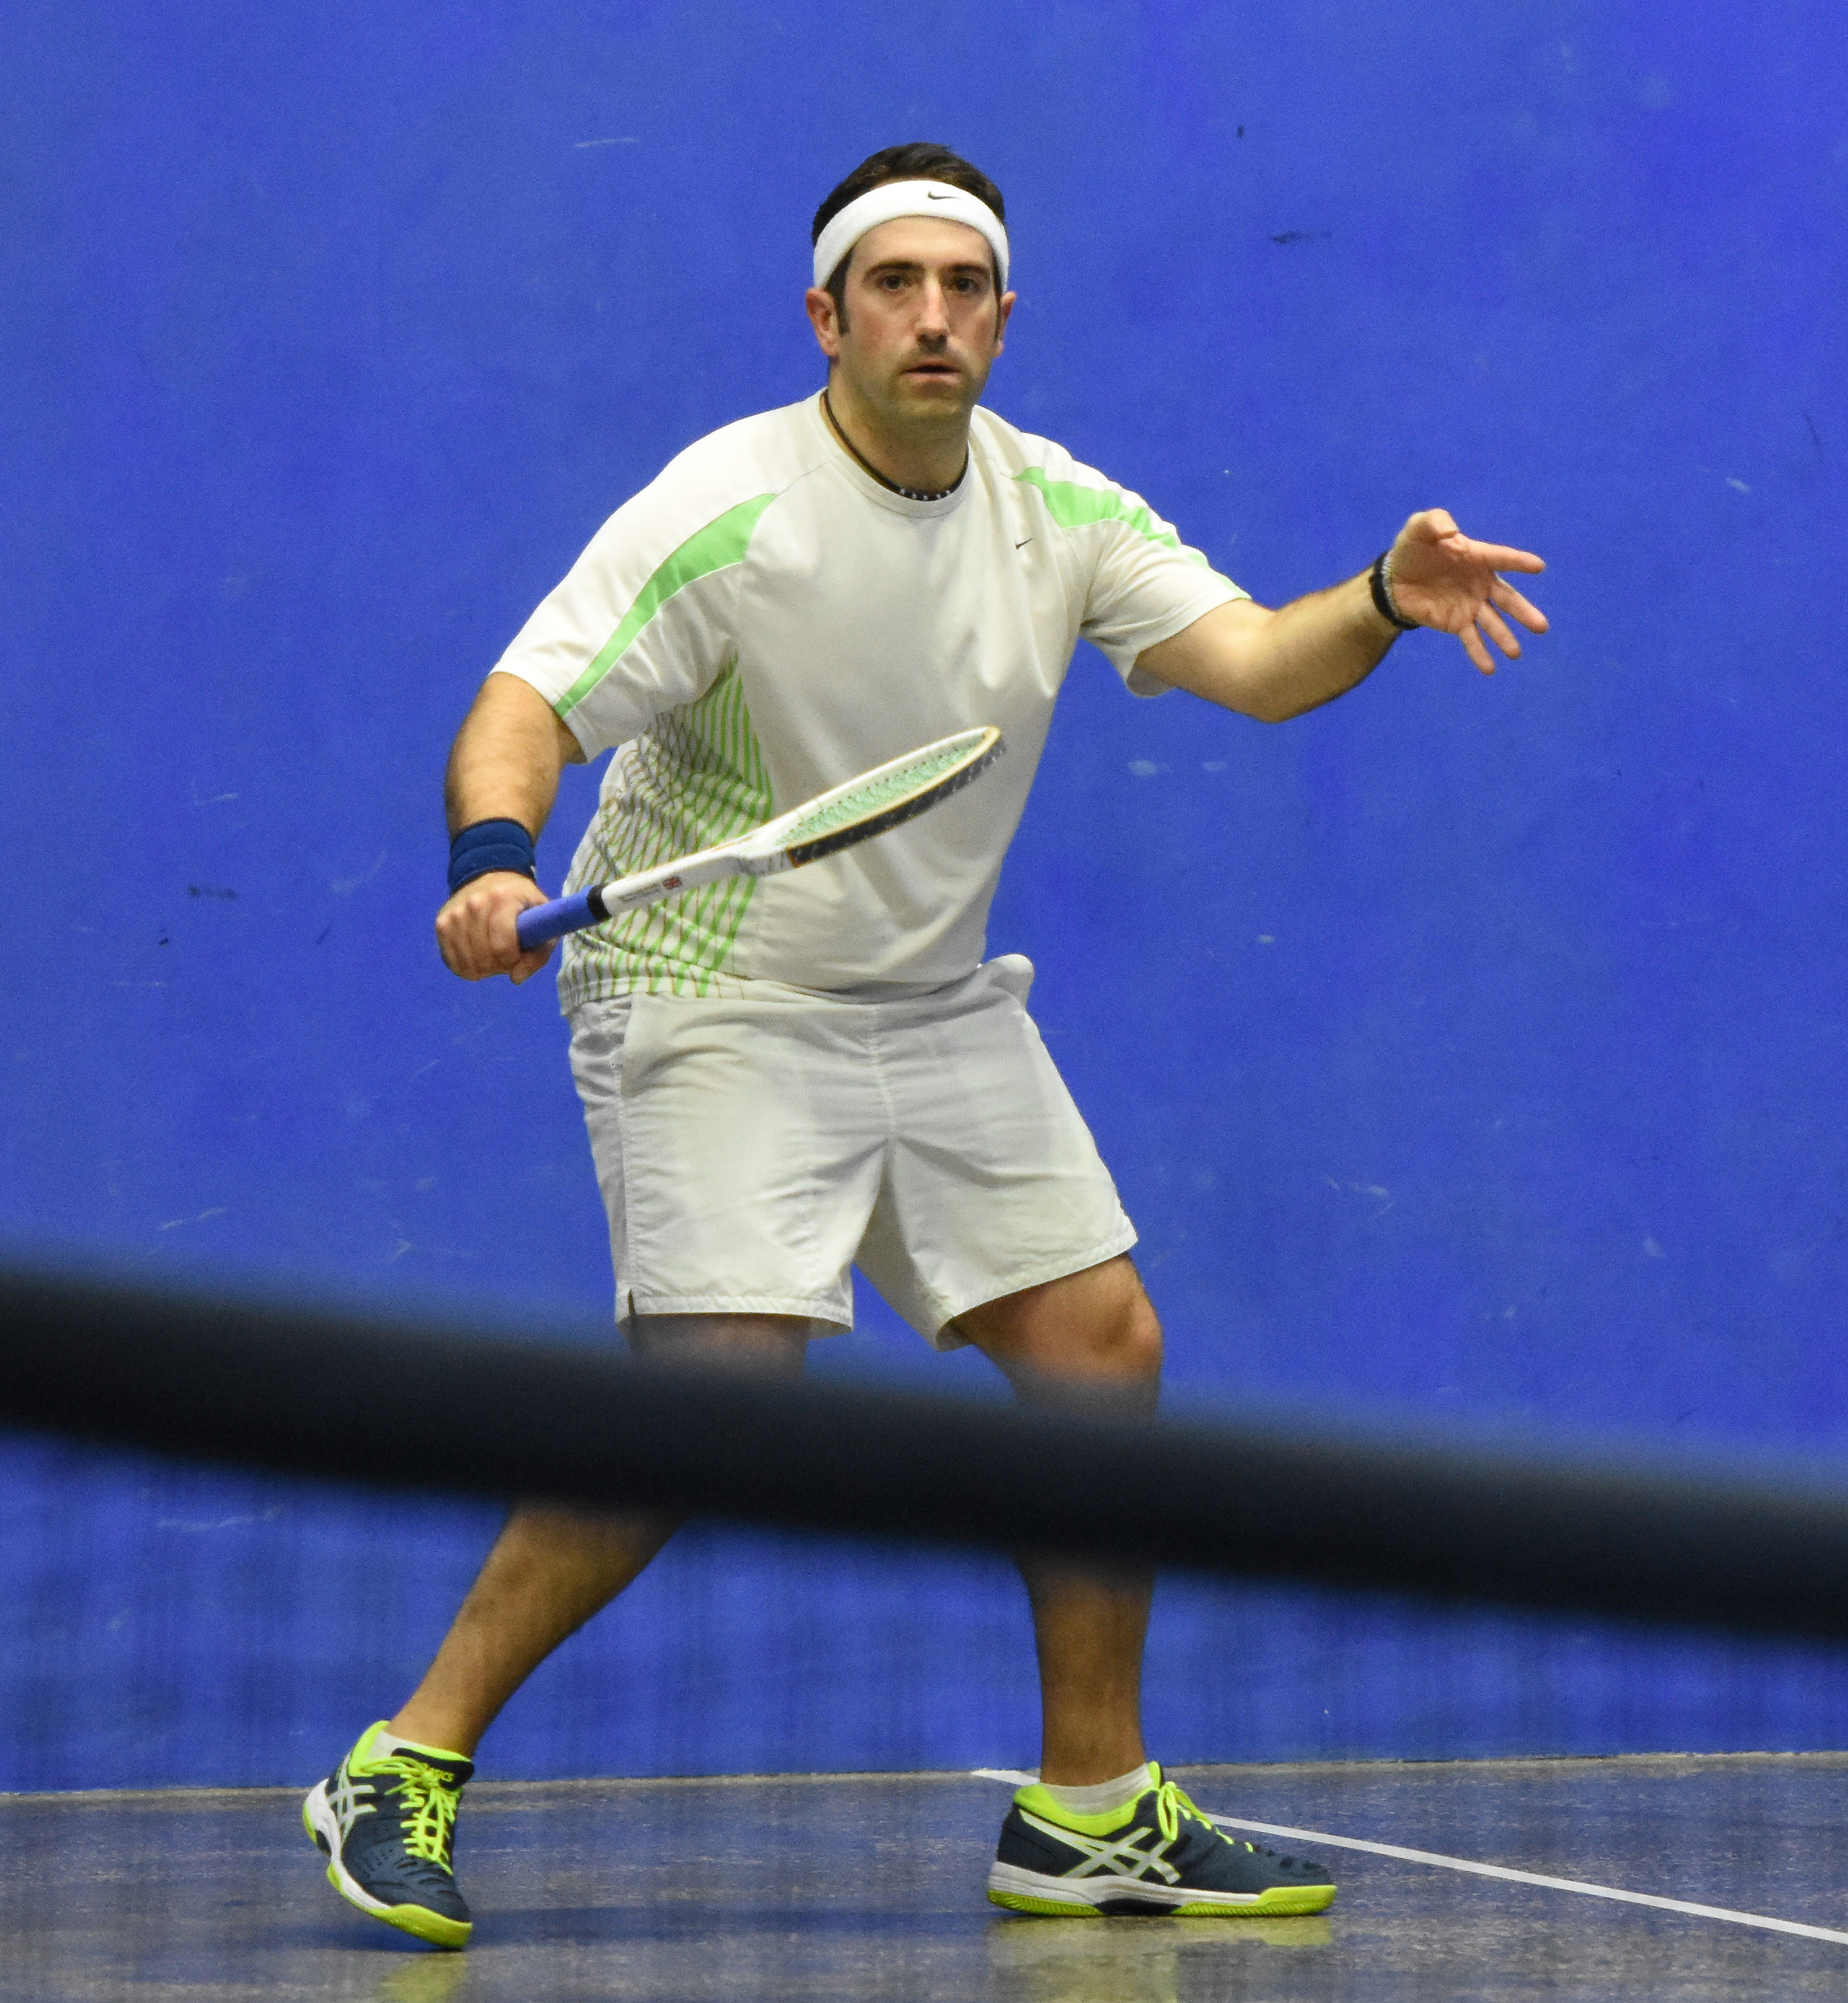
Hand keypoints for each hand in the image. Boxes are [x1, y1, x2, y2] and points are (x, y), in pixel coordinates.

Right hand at [434, 871, 554, 984]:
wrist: (492, 879)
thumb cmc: (523, 904)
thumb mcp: (542, 923)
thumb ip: (537, 954)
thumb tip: (515, 978)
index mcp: (503, 899)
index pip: (502, 945)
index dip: (512, 960)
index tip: (518, 957)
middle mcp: (474, 904)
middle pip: (484, 957)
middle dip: (498, 966)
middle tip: (506, 957)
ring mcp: (454, 913)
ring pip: (466, 962)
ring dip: (482, 969)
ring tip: (492, 956)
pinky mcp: (441, 923)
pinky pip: (451, 961)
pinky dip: (466, 967)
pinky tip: (477, 958)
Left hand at [1386, 509, 1547, 674]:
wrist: (1393, 580)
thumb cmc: (1412, 550)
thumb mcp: (1419, 529)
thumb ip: (1435, 522)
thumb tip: (1452, 533)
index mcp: (1476, 557)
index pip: (1501, 559)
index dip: (1518, 562)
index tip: (1539, 567)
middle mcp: (1481, 583)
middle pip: (1507, 599)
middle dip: (1523, 613)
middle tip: (1541, 627)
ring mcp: (1471, 605)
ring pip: (1493, 623)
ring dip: (1504, 638)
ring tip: (1515, 653)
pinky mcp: (1457, 623)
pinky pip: (1471, 639)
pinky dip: (1480, 653)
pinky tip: (1489, 668)